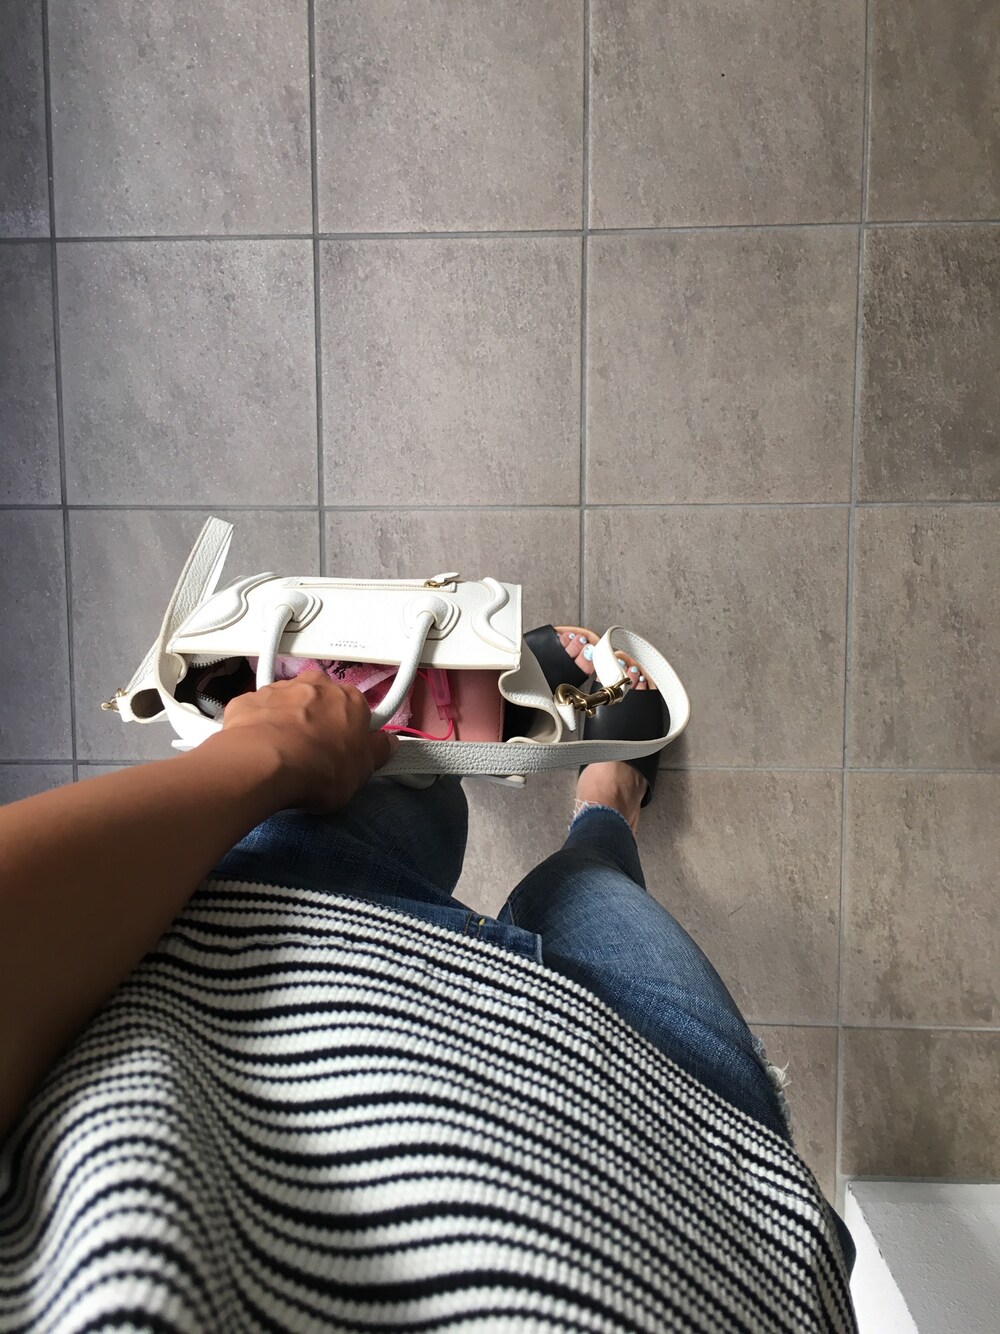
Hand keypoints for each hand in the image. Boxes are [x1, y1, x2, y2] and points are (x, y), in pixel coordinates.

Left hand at [218, 671, 397, 813]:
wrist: (263, 764)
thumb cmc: (320, 768)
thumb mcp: (362, 771)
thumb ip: (377, 752)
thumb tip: (386, 743)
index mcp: (350, 699)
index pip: (358, 710)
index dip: (353, 732)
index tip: (346, 750)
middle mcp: (316, 685)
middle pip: (321, 702)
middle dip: (319, 722)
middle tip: (314, 755)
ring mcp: (279, 689)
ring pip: (288, 704)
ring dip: (288, 722)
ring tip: (283, 756)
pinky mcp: (248, 700)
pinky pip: (258, 712)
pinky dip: (258, 727)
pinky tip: (258, 750)